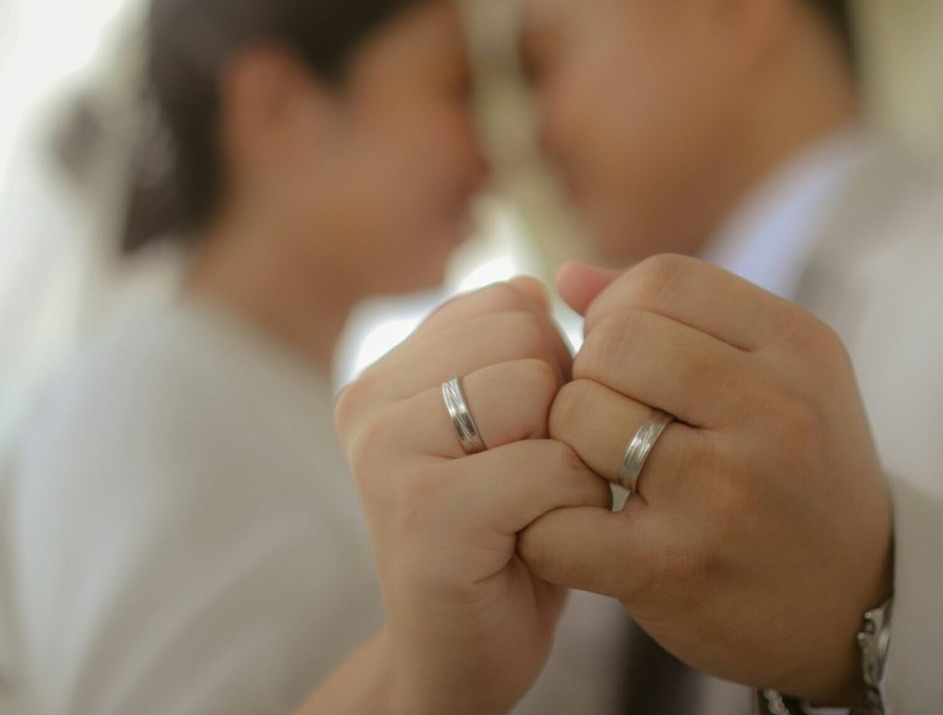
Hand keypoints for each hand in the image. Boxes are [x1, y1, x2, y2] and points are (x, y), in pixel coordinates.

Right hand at [331, 279, 609, 713]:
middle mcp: (369, 402)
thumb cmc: (504, 539)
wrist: (458, 658)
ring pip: (538, 390)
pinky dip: (572, 504)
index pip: (509, 300)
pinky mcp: (425, 514)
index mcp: (386, 371)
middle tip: (531, 477)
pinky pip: (548, 465)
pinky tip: (536, 541)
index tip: (525, 438)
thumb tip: (541, 283)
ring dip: (569, 455)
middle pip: (526, 335)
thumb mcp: (509, 427)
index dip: (552, 366)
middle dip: (561, 405)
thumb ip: (514, 352)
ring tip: (533, 505)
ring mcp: (387, 456)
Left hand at [520, 255, 893, 704]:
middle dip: (591, 371)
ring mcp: (725, 494)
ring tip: (604, 467)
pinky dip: (548, 522)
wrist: (853, 604)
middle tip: (609, 413)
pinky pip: (561, 521)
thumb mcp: (778, 373)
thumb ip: (677, 313)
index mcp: (799, 348)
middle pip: (616, 339)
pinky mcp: (675, 568)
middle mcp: (774, 413)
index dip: (620, 310)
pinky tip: (581, 527)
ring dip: (568, 441)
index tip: (627, 356)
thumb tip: (566, 275)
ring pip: (580, 415)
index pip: (663, 280)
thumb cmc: (798, 472)